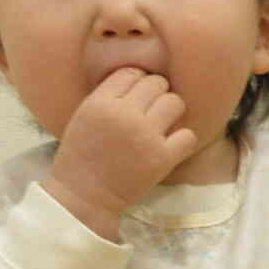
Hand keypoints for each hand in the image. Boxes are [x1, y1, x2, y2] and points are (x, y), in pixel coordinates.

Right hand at [44, 70, 197, 239]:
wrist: (83, 196)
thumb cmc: (80, 156)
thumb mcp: (83, 115)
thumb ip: (107, 96)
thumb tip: (138, 79)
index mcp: (101, 103)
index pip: (132, 73)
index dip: (137, 82)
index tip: (136, 96)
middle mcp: (125, 114)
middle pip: (157, 83)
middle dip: (156, 94)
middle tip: (151, 110)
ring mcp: (146, 135)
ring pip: (175, 103)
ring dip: (171, 111)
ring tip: (162, 124)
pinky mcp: (162, 157)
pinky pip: (188, 135)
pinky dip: (183, 139)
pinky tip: (171, 145)